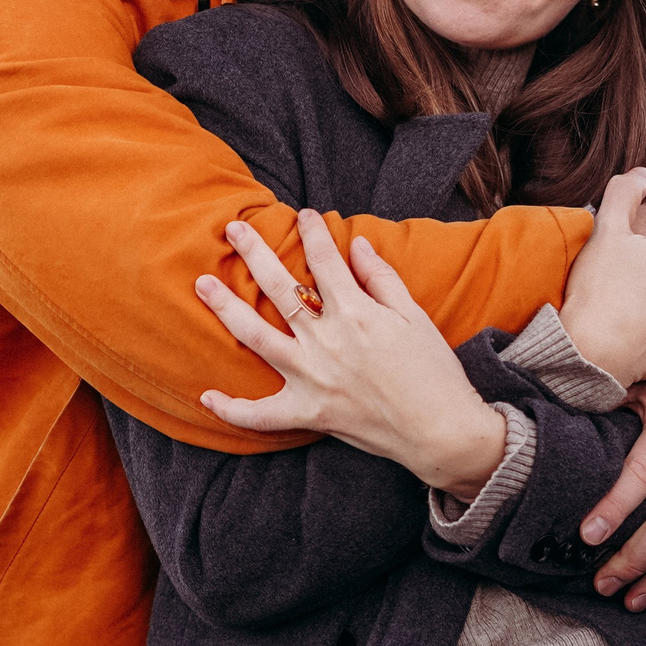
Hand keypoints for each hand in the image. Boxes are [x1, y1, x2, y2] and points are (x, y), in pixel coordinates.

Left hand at [195, 210, 507, 499]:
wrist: (442, 431)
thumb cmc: (434, 371)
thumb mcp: (414, 316)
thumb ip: (381, 278)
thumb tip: (355, 244)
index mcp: (356, 314)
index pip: (325, 261)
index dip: (313, 233)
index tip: (303, 214)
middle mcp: (328, 342)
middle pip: (280, 289)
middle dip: (254, 254)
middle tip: (232, 229)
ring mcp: (313, 378)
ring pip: (258, 338)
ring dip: (227, 309)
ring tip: (203, 284)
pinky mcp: (310, 413)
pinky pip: (262, 415)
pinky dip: (233, 409)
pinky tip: (206, 397)